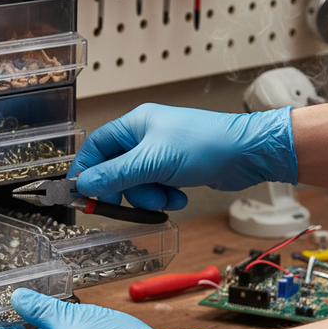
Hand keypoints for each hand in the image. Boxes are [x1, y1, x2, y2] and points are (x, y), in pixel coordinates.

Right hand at [68, 103, 296, 210]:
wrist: (247, 154)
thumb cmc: (206, 144)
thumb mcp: (152, 162)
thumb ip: (115, 174)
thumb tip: (84, 183)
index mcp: (135, 124)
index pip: (97, 146)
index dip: (86, 169)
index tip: (79, 192)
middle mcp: (145, 137)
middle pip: (115, 170)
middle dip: (124, 190)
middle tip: (123, 205)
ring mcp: (160, 153)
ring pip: (136, 184)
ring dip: (148, 196)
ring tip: (166, 197)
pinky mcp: (174, 169)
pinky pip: (155, 188)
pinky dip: (165, 197)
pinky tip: (178, 196)